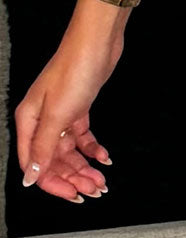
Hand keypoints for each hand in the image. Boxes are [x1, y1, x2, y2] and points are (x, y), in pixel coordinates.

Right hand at [14, 25, 121, 202]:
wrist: (97, 42)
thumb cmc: (74, 70)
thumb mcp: (57, 115)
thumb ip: (43, 148)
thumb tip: (30, 178)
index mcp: (29, 121)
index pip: (35, 165)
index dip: (53, 183)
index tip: (73, 195)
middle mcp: (42, 120)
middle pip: (54, 160)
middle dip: (74, 178)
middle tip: (94, 189)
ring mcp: (61, 114)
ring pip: (69, 151)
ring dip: (85, 167)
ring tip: (101, 180)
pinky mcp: (79, 108)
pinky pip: (82, 137)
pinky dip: (93, 149)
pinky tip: (104, 157)